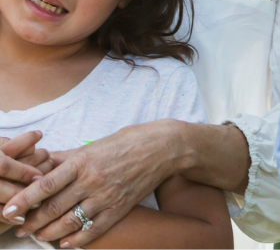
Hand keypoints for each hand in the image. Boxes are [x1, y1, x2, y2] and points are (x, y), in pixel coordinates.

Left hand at [3, 121, 180, 247]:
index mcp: (84, 160)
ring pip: (70, 222)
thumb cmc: (128, 141)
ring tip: (37, 236)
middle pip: (54, 207)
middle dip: (32, 222)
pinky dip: (76, 240)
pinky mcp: (119, 209)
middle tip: (17, 228)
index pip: (47, 184)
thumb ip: (68, 157)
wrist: (163, 148)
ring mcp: (106, 197)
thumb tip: (43, 163)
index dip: (25, 199)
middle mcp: (93, 180)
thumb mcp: (96, 144)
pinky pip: (93, 230)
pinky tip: (64, 245)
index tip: (9, 210)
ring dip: (49, 233)